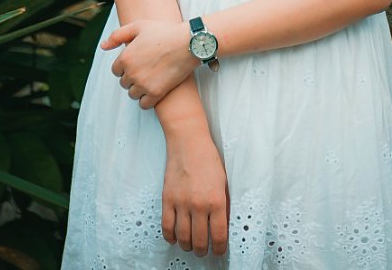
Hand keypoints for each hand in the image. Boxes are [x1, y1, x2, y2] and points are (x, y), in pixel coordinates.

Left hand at [100, 19, 198, 107]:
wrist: (187, 43)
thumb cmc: (164, 32)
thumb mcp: (139, 26)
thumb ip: (117, 35)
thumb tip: (102, 47)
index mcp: (125, 57)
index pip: (116, 70)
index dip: (126, 66)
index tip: (137, 62)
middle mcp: (131, 73)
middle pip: (124, 83)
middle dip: (132, 77)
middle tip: (146, 69)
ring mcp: (143, 84)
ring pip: (133, 94)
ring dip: (139, 89)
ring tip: (151, 79)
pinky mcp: (156, 93)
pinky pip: (144, 104)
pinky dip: (147, 100)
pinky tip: (154, 90)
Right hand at [162, 132, 229, 257]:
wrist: (188, 141)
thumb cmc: (207, 158)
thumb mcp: (223, 182)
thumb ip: (223, 205)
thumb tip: (222, 226)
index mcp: (216, 200)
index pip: (219, 236)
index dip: (220, 248)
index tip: (219, 251)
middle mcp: (199, 205)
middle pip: (200, 241)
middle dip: (203, 250)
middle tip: (204, 250)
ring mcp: (181, 203)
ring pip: (183, 237)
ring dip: (188, 245)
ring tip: (190, 245)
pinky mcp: (167, 199)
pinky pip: (167, 226)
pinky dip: (171, 237)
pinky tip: (175, 237)